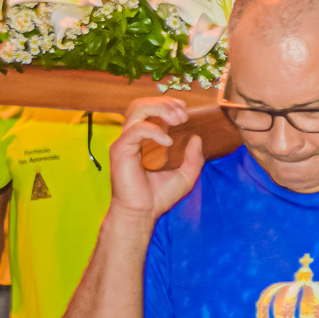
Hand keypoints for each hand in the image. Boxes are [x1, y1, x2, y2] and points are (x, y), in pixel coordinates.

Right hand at [111, 97, 205, 221]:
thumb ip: (193, 157)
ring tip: (177, 120)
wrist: (142, 214)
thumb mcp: (185, 175)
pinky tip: (168, 141)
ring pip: (137, 110)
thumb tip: (198, 138)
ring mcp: (124, 142)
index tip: (185, 109)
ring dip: (160, 109)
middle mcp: (132, 138)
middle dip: (164, 103)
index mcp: (144, 140)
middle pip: (142, 104)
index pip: (149, 109)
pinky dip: (154, 131)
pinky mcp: (120, 150)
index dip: (167, 104)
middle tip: (183, 114)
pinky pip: (137, 130)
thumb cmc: (158, 196)